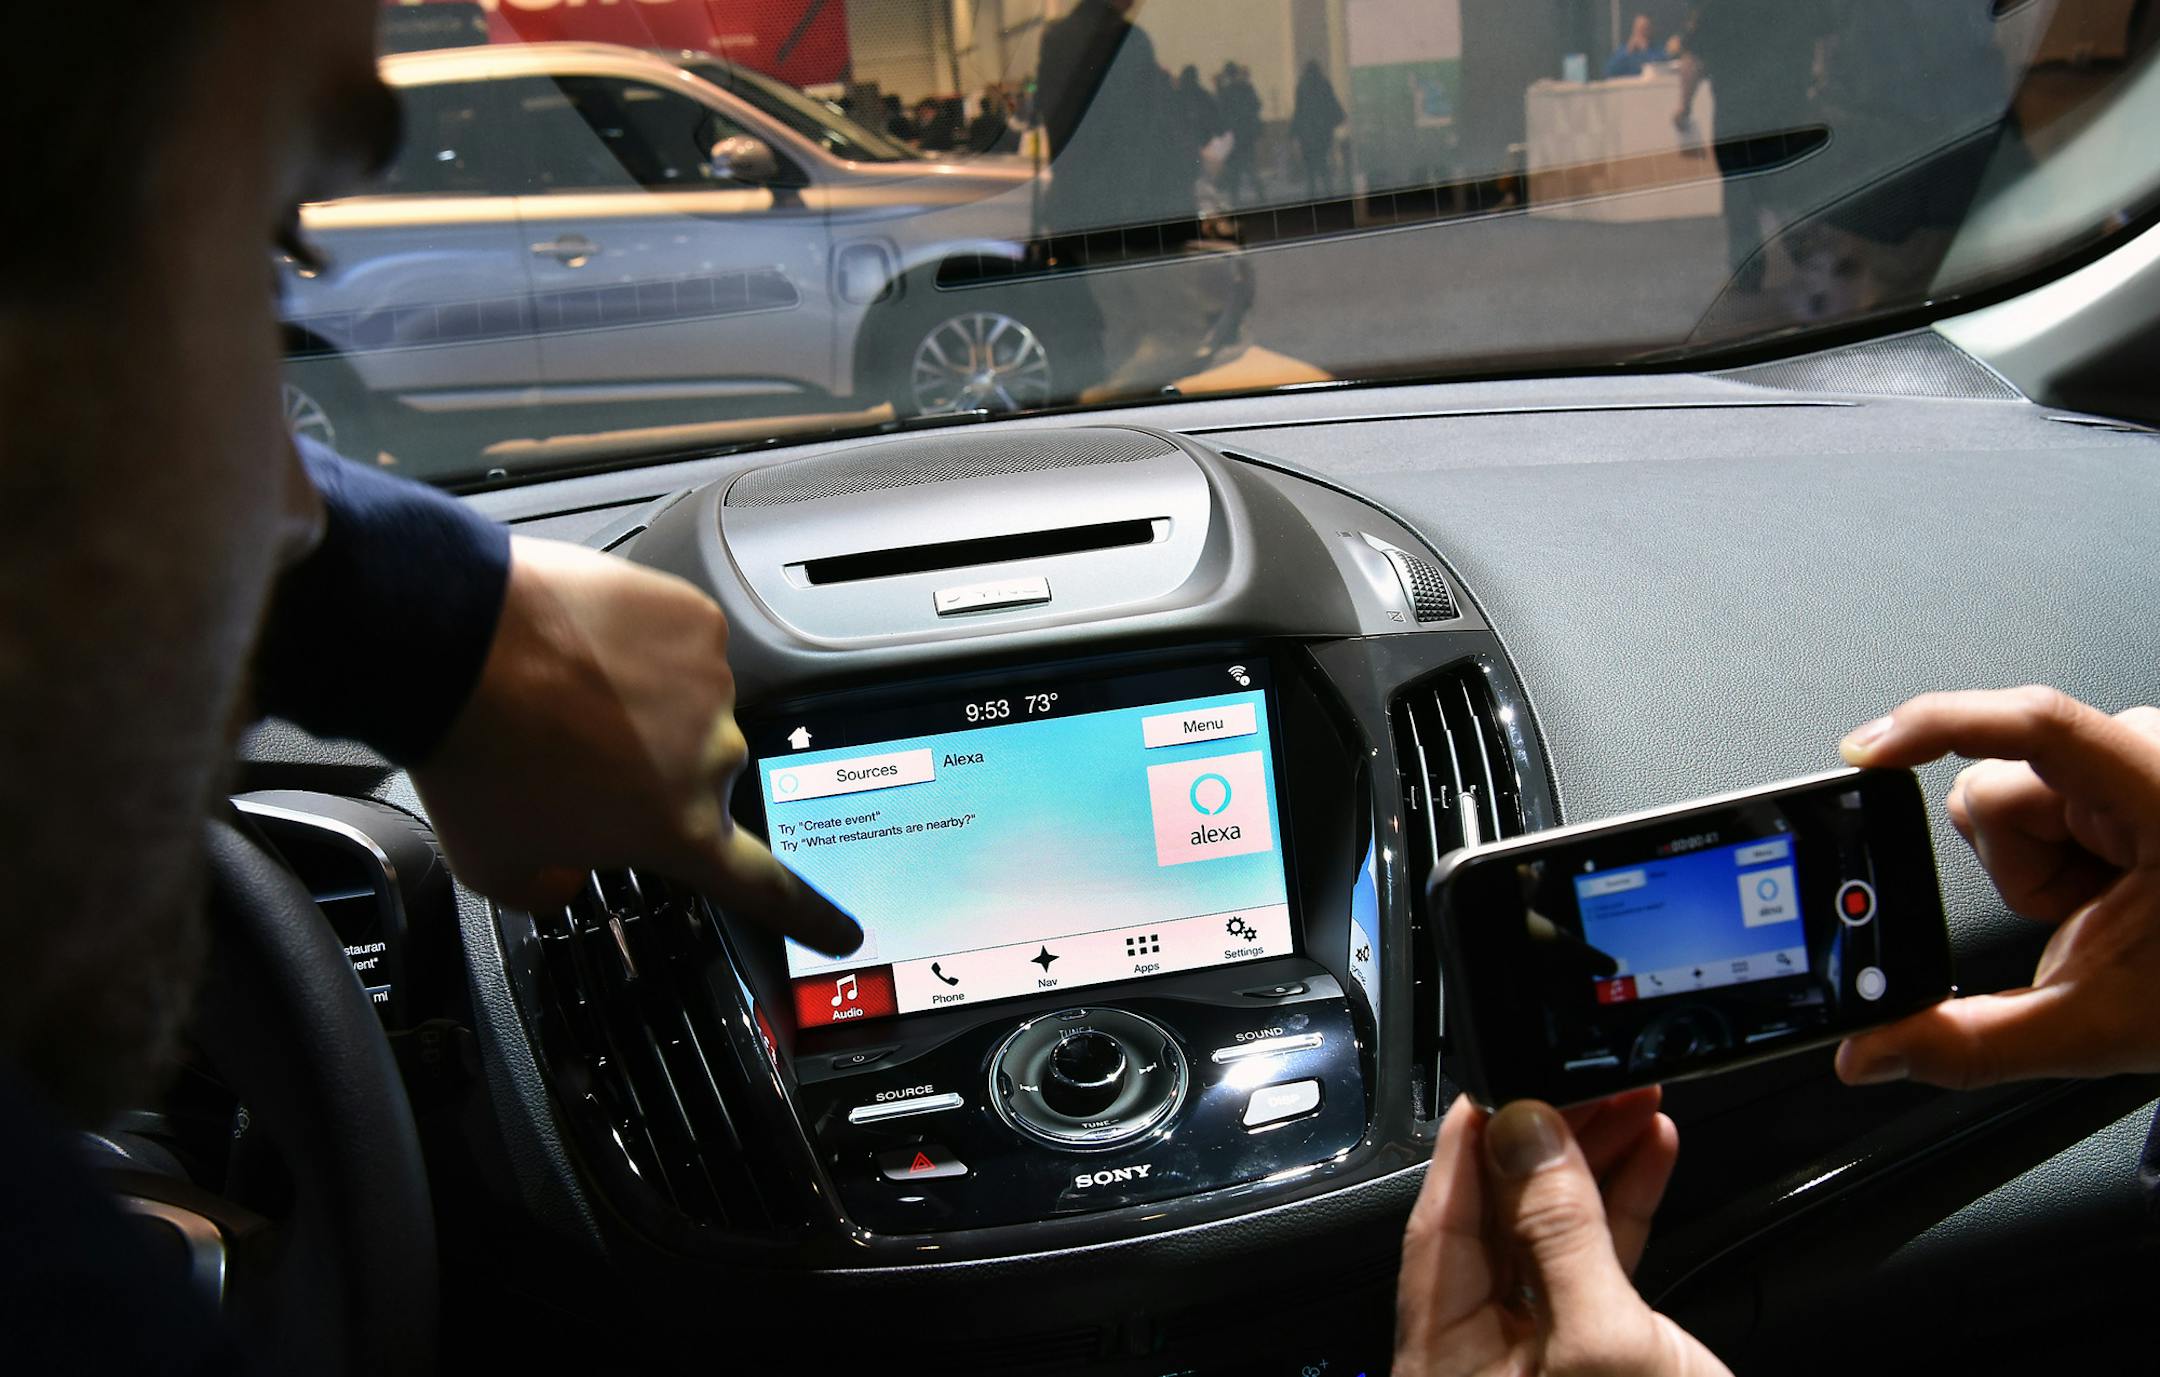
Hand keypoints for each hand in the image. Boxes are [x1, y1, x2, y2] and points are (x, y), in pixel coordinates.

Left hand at [412, 537, 859, 953]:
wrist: (455, 641)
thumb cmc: (476, 753)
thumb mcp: (496, 865)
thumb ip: (549, 890)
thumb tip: (566, 876)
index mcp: (680, 829)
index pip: (766, 888)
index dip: (811, 915)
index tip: (845, 929)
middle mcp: (712, 759)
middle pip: (698, 775)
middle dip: (650, 768)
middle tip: (575, 751)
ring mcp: (710, 684)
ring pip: (687, 704)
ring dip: (643, 702)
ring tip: (569, 691)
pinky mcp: (693, 621)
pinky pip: (679, 642)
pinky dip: (641, 646)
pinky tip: (586, 648)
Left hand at [1395, 1091, 1727, 1376]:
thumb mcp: (1599, 1341)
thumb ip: (1558, 1234)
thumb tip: (1524, 1134)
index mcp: (1448, 1355)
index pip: (1440, 1221)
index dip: (1471, 1143)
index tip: (1502, 1079)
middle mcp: (1482, 1351)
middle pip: (1498, 1217)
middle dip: (1548, 1141)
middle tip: (1587, 1080)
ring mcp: (1538, 1353)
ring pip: (1553, 1232)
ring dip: (1596, 1162)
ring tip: (1633, 1100)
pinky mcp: (1593, 1355)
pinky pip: (1597, 1264)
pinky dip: (1625, 1206)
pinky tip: (1649, 1152)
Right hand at [1835, 686, 2159, 1088]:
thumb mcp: (2093, 1026)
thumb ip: (1971, 1043)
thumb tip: (1872, 1050)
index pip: (2037, 725)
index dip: (1939, 725)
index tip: (1868, 754)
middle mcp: (2150, 754)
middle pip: (1999, 786)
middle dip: (2016, 868)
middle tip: (2081, 917)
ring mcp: (2135, 754)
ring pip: (2005, 788)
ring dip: (2030, 862)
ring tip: (2100, 902)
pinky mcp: (2119, 762)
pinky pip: (2031, 789)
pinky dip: (2046, 851)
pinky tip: (2101, 883)